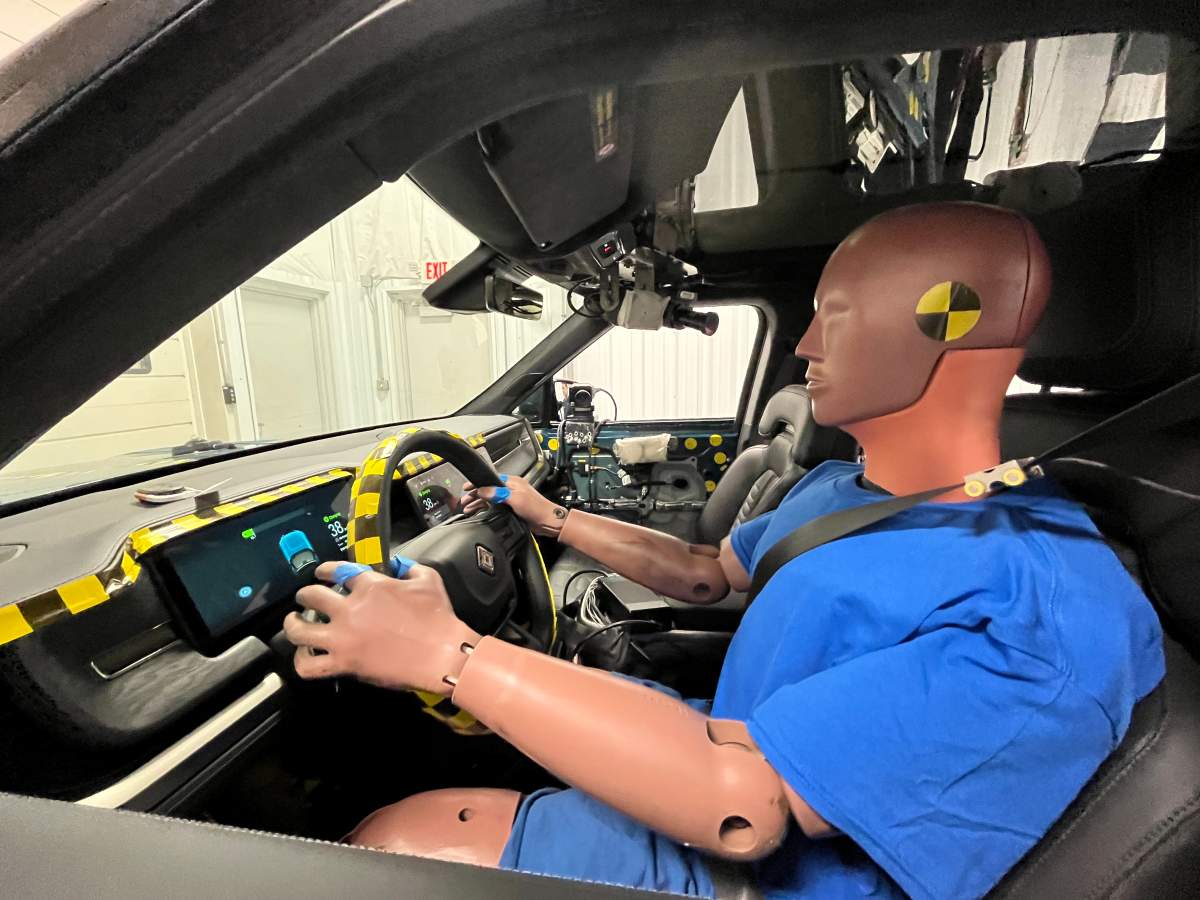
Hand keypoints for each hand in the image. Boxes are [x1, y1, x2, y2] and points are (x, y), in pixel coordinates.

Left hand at [284, 561, 481, 694]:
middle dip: (304, 595)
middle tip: (305, 599)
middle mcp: (350, 609)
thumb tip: (396, 564)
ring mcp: (343, 637)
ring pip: (299, 630)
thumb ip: (408, 567)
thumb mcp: (428, 580)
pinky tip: (304, 655)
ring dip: (293, 625)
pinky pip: (309, 665)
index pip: (337, 571)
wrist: (442, 654)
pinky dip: (301, 661)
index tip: (321, 573)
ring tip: (293, 624)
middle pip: (312, 596)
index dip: (325, 571)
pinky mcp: (344, 663)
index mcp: (370, 586)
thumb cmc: (438, 618)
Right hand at [460, 474, 567, 537]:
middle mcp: (510, 489)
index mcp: (512, 482)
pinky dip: (485, 509)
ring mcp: (511, 499)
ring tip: (467, 509)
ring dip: (478, 503)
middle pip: (488, 490)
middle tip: (464, 502)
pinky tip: (478, 513)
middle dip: (474, 495)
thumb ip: (499, 494)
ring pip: (490, 499)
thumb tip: (483, 490)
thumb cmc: (537, 508)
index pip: (489, 480)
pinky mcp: (511, 508)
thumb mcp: (516, 499)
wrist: (548, 522)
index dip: (477, 484)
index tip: (466, 488)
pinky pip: (494, 507)